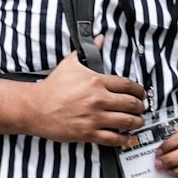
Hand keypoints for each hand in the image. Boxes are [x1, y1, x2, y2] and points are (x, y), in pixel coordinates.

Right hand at [29, 51, 145, 146]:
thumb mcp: (71, 64)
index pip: (127, 85)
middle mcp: (98, 100)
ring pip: (126, 122)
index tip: (142, 94)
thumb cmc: (52, 87)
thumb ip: (89, 50)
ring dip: (136, 123)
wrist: (35, 108)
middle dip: (140, 107)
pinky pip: (113, 138)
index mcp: (96, 81)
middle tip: (141, 109)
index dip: (139, 91)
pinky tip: (125, 137)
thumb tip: (100, 37)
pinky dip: (123, 139)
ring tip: (137, 122)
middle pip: (131, 104)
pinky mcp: (88, 133)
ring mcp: (94, 117)